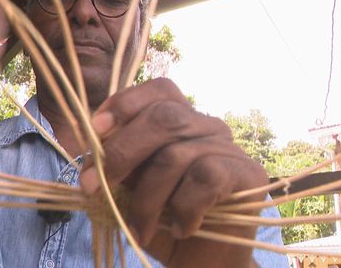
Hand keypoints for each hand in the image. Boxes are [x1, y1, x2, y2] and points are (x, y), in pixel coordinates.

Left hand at [81, 78, 267, 267]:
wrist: (203, 261)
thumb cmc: (164, 219)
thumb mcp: (131, 187)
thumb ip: (119, 161)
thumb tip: (93, 149)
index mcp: (182, 120)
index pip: (160, 90)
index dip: (126, 103)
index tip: (95, 130)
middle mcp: (208, 126)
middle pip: (164, 117)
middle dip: (122, 152)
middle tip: (93, 186)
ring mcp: (230, 148)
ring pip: (176, 155)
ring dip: (147, 199)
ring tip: (140, 228)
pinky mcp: (247, 174)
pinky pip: (204, 177)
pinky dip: (183, 208)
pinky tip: (180, 227)